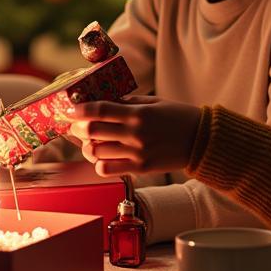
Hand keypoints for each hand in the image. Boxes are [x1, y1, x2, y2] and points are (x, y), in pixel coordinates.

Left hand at [69, 96, 201, 175]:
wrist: (202, 141)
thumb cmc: (177, 116)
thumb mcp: (153, 102)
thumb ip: (128, 103)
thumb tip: (103, 101)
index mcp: (138, 113)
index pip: (100, 110)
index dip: (80, 109)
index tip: (69, 108)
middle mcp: (135, 134)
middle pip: (93, 131)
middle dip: (78, 127)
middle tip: (75, 125)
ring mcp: (137, 153)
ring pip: (97, 152)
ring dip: (88, 146)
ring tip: (89, 142)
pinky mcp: (141, 169)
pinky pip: (108, 169)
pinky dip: (100, 163)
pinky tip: (103, 157)